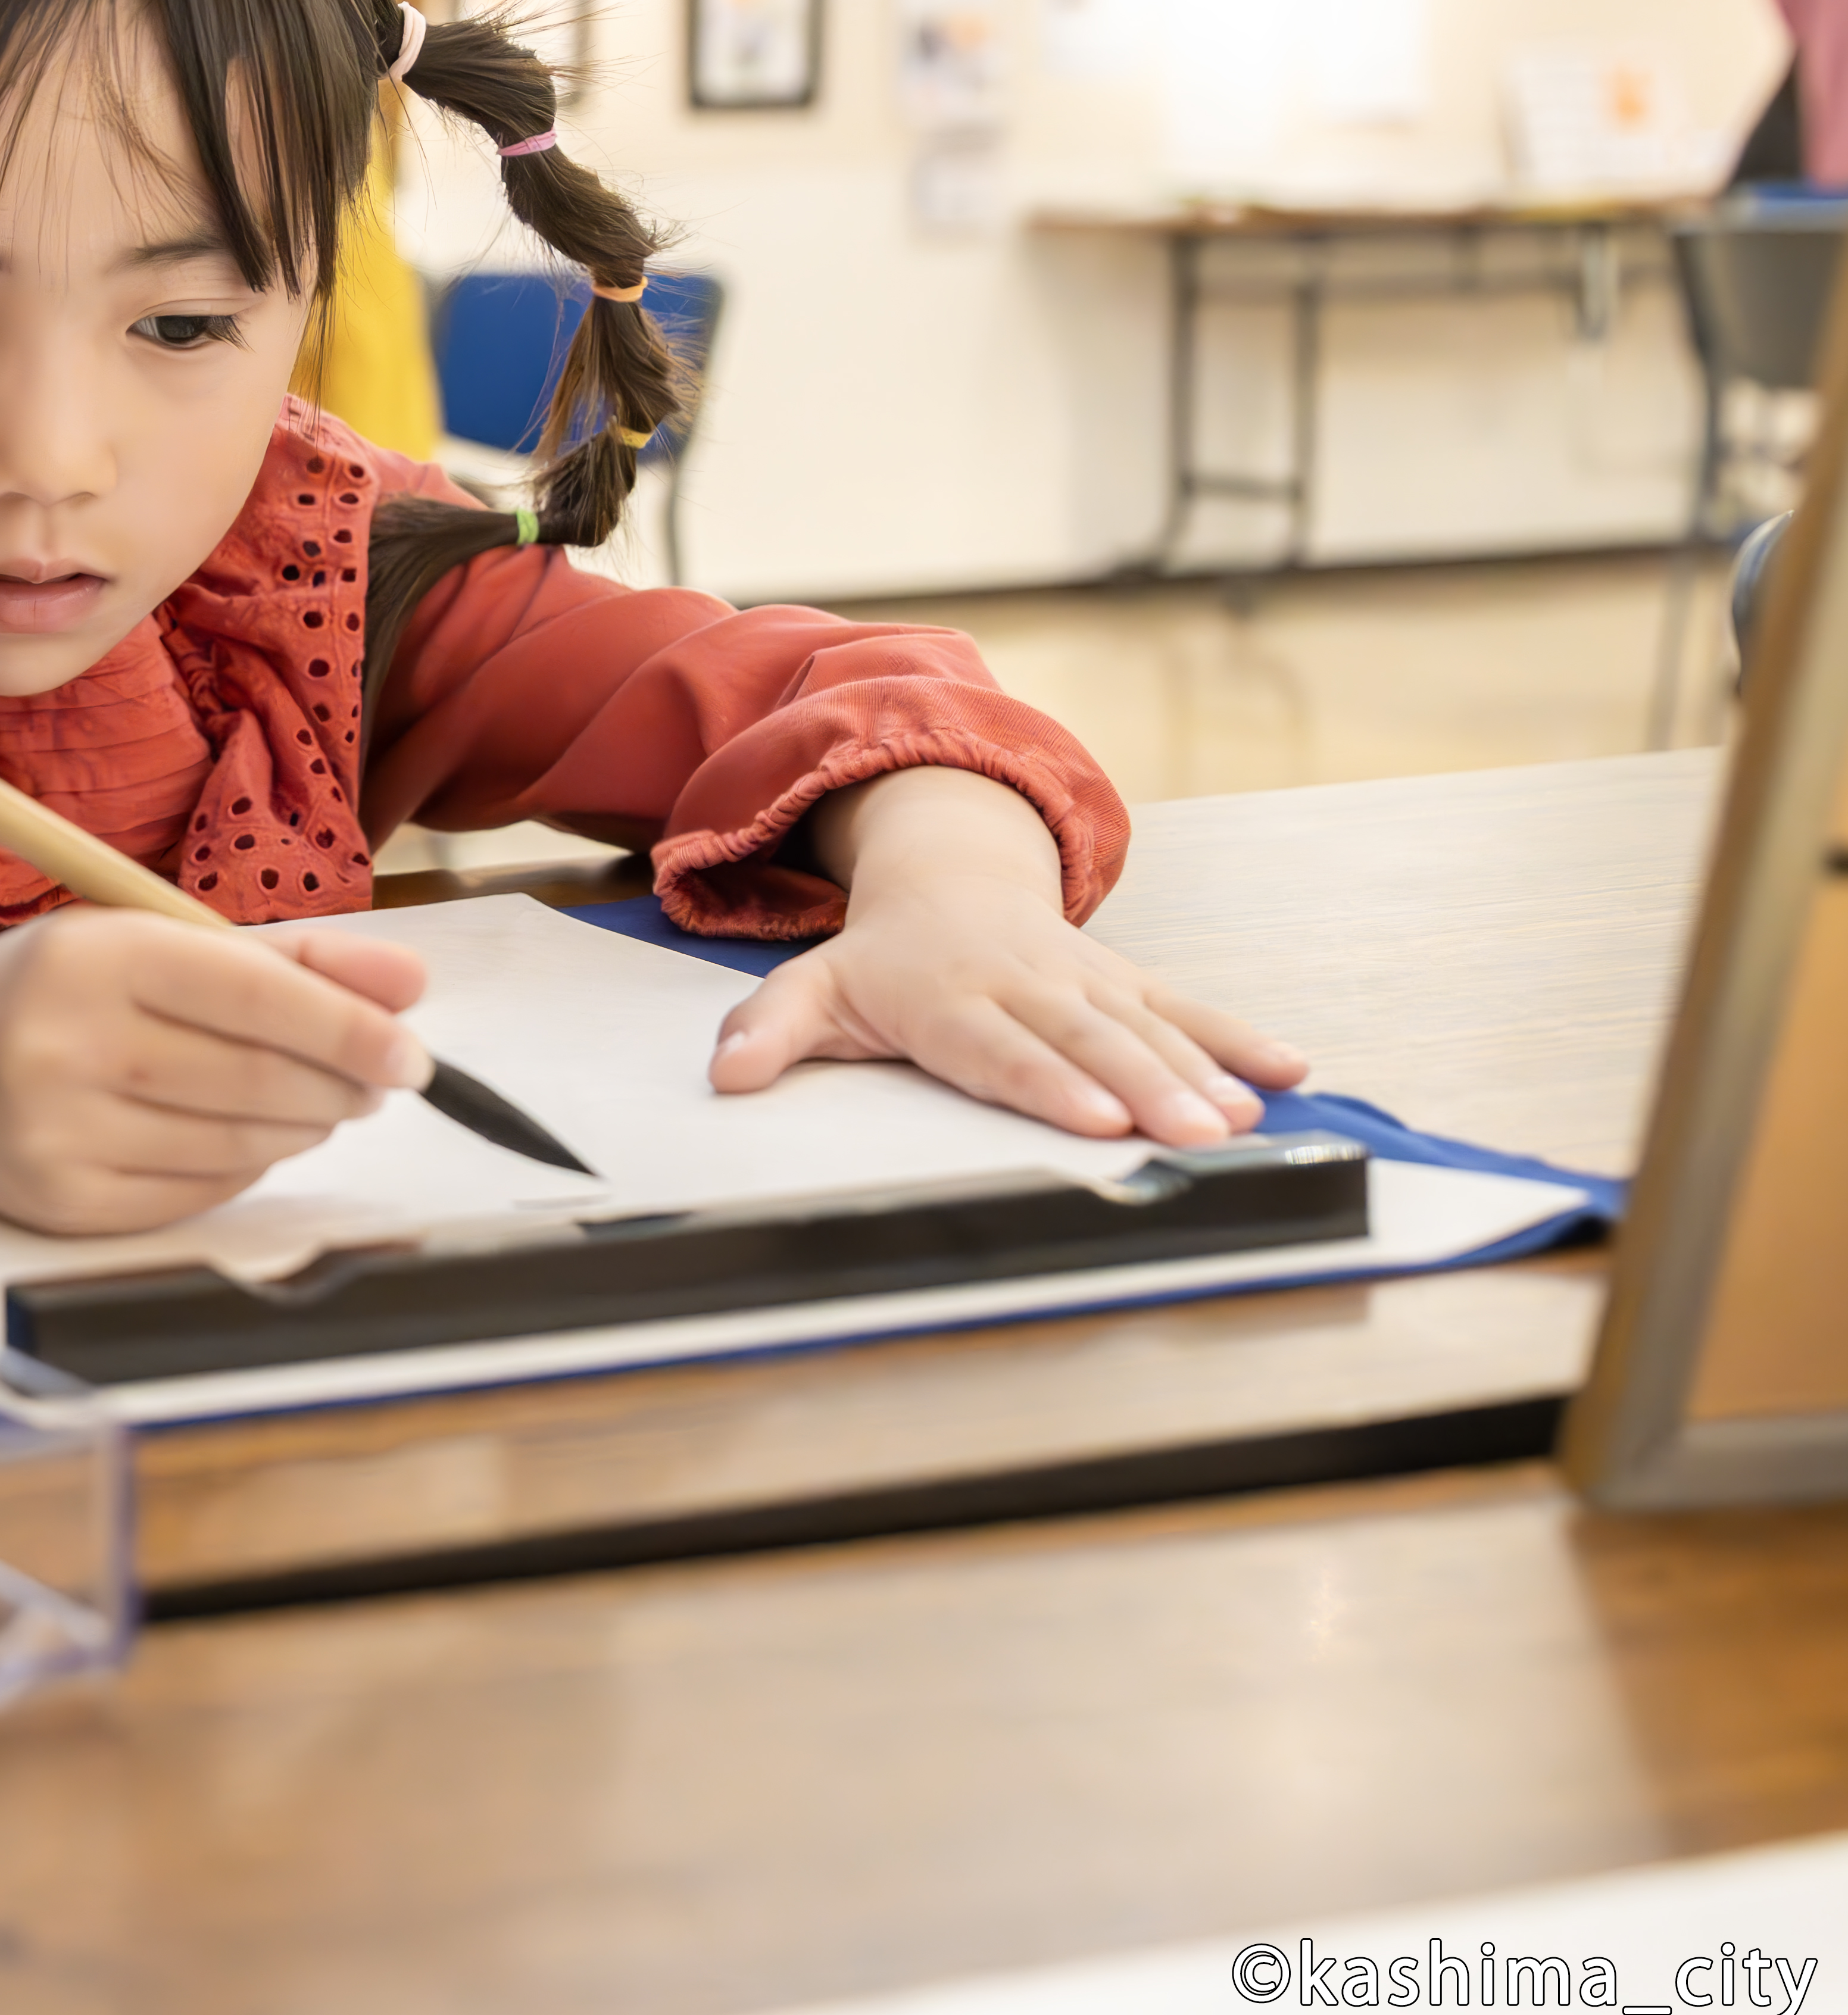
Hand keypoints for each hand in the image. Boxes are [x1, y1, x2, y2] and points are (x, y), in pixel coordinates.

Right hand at [0, 912, 430, 1235]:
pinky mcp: (58, 1202)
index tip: (411, 1055)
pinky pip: (194, 1196)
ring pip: (233, 1147)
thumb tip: (414, 984)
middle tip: (372, 1084)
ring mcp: (55, 1131)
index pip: (253, 996)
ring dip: (299, 1129)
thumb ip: (290, 961)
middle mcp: (62, 1043)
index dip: (347, 1029)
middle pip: (252, 1080)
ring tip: (314, 1107)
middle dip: (336, 1087)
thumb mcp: (160, 942)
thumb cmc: (66, 988)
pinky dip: (243, 1171)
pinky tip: (247, 1141)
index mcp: (94, 956)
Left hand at [712, 767, 1308, 1144]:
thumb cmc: (882, 958)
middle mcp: (1024, 985)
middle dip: (1143, 1086)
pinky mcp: (1127, 978)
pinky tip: (1291, 1071)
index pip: (998, 1047)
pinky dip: (1241, 1036)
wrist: (949, 879)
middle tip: (1192, 1136)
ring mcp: (1084, 979)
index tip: (1091, 1117)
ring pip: (1147, 1026)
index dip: (1044, 1082)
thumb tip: (724, 1073)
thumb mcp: (814, 987)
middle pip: (1086, 1041)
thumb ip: (770, 1029)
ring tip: (1245, 1118)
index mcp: (948, 996)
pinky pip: (1189, 1005)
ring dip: (1201, 1073)